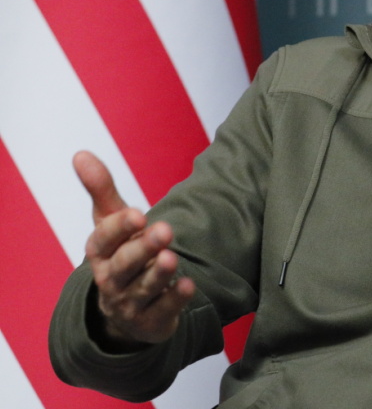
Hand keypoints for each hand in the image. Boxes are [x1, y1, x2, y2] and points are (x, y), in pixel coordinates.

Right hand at [73, 150, 194, 346]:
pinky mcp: (152, 321)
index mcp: (100, 252)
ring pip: (144, 288)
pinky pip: (162, 311)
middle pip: (126, 264)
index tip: (138, 214)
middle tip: (164, 230)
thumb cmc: (121, 252)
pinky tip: (188, 285)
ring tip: (172, 258)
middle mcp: (111, 279)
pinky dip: (175, 299)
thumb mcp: (111, 221)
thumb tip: (80, 153)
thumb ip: (102, 189)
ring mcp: (130, 302)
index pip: (105, 239)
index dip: (120, 228)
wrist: (126, 308)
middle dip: (143, 248)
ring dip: (158, 274)